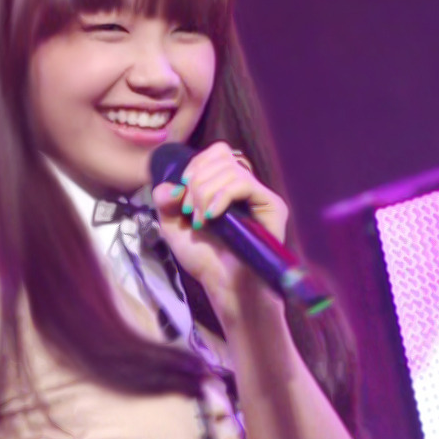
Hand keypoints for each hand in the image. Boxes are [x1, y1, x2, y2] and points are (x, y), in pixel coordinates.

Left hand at [151, 141, 289, 325]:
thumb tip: (171, 185)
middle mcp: (246, 187)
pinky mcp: (273, 206)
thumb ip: (165, 201)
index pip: (216, 152)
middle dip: (196, 182)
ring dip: (205, 193)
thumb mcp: (173, 226)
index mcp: (226, 186)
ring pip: (230, 169)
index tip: (182, 191)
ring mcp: (260, 196)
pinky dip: (221, 196)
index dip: (196, 164)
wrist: (224, 286)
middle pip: (221, 156)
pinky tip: (212, 217)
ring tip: (201, 221)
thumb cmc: (204, 259)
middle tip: (190, 212)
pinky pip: (244, 184)